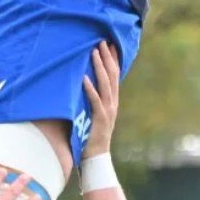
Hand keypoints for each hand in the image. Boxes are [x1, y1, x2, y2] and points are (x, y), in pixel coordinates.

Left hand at [82, 41, 119, 157]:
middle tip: (101, 41)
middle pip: (112, 75)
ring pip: (105, 84)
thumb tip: (87, 81)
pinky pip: (95, 101)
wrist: (97, 158)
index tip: (110, 43)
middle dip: (107, 57)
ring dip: (99, 67)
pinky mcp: (99, 119)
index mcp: (113, 100)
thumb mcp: (96, 113)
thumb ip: (95, 99)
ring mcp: (107, 111)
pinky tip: (84, 78)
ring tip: (93, 52)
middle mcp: (113, 103)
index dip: (113, 59)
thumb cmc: (92, 135)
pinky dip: (90, 89)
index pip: (115, 75)